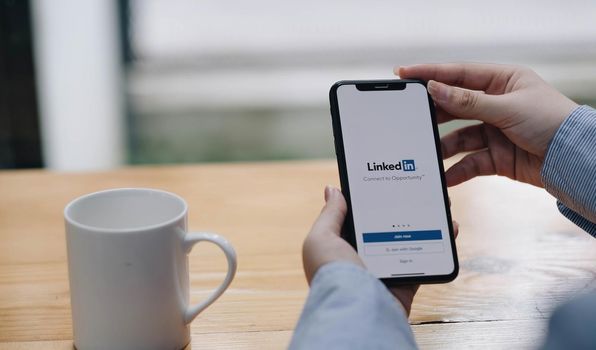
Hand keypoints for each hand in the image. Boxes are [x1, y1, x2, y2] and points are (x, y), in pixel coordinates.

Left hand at [302, 186, 458, 314]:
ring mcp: (386, 268)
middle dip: (402, 206)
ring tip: (439, 202)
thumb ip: (329, 215)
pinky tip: (450, 226)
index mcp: (341, 245)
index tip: (386, 179)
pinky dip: (441, 244)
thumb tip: (332, 189)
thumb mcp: (322, 238)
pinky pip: (427, 259)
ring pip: (410, 239)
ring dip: (426, 221)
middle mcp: (363, 256)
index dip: (370, 198)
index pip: (357, 216)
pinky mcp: (406, 281)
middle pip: (387, 225)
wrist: (356, 310)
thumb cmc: (333, 274)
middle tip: (419, 186)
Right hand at [397, 63, 577, 186]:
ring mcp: (494, 131)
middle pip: (455, 106)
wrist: (575, 161)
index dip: (431, 73)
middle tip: (409, 116)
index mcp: (503, 81)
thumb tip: (436, 89)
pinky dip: (457, 170)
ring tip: (427, 152)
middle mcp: (496, 104)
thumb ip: (468, 101)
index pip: (459, 74)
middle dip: (433, 113)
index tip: (405, 74)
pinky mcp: (496, 156)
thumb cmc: (554, 123)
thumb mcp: (507, 108)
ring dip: (444, 146)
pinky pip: (469, 162)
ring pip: (459, 137)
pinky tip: (445, 176)